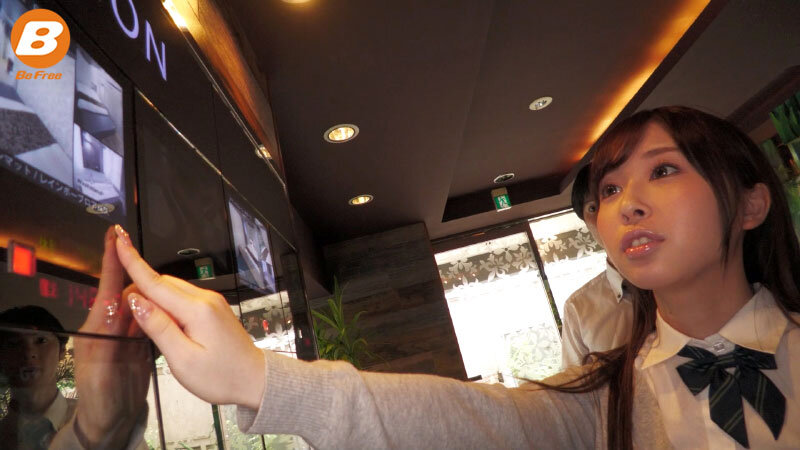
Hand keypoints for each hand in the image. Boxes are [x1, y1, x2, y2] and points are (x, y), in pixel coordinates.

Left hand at [71, 226, 151, 447]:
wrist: (109, 423)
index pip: (105, 288)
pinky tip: (170, 302)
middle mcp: (110, 327)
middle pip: (127, 292)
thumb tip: (120, 307)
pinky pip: (150, 320)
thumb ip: (109, 339)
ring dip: (152, 290)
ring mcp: (125, 336)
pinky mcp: (139, 345)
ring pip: (141, 304)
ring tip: (165, 277)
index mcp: (96, 330)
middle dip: (139, 273)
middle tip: (150, 256)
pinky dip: (160, 309)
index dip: (111, 262)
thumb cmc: (102, 401)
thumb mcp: (101, 372)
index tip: (114, 237)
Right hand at [113, 225, 265, 408]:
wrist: (254, 381)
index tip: (119, 239)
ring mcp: (211, 302)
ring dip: (152, 295)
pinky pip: (184, 298)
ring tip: (133, 314)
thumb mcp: (183, 359)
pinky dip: (166, 302)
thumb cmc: (221, 377)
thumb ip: (159, 327)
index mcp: (197, 309)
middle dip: (138, 285)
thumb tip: (136, 300)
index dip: (133, 262)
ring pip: (173, 289)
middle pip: (163, 283)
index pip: (156, 283)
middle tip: (116, 305)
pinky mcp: (213, 309)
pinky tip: (158, 318)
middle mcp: (205, 299)